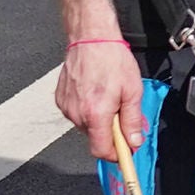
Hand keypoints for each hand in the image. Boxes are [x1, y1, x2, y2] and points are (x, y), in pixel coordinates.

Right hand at [58, 39, 144, 156]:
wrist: (91, 39)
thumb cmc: (112, 60)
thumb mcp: (133, 91)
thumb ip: (132, 120)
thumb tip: (133, 141)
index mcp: (95, 113)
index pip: (101, 150)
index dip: (116, 155)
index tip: (125, 153)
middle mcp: (76, 113)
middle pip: (95, 138)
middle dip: (111, 132)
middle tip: (122, 113)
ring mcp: (66, 106)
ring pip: (86, 126)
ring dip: (99, 120)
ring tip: (109, 97)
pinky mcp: (60, 100)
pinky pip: (77, 114)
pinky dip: (88, 110)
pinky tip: (96, 93)